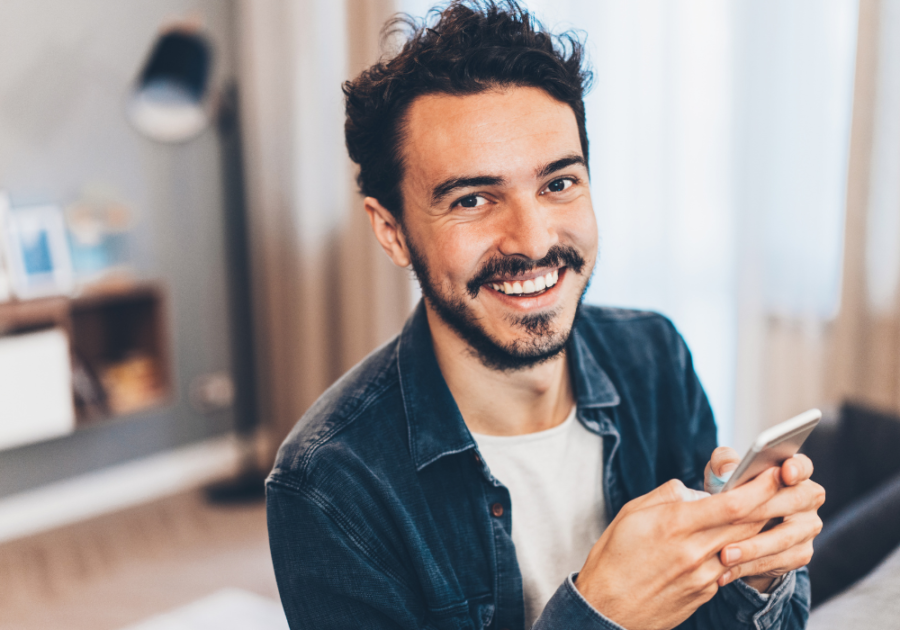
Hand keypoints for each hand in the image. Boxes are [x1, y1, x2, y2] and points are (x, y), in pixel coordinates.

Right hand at [575, 470, 781, 629]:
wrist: (607, 609)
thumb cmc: (614, 558)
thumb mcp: (631, 513)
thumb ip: (667, 496)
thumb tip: (696, 492)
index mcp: (675, 525)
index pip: (732, 504)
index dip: (759, 487)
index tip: (772, 473)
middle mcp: (694, 551)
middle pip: (749, 525)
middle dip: (769, 503)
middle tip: (780, 487)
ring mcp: (703, 576)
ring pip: (744, 546)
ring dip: (756, 528)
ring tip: (760, 512)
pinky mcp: (705, 593)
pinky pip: (729, 566)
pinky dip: (735, 551)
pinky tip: (730, 543)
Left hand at [706, 447, 824, 591]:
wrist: (740, 530)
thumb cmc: (733, 492)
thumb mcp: (723, 475)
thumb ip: (724, 463)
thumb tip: (726, 468)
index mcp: (793, 472)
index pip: (802, 466)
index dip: (796, 468)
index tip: (784, 473)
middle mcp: (808, 498)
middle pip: (791, 502)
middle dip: (759, 512)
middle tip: (731, 520)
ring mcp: (808, 527)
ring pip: (782, 538)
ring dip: (751, 548)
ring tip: (725, 555)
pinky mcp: (802, 553)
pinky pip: (777, 562)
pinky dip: (749, 566)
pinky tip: (726, 571)